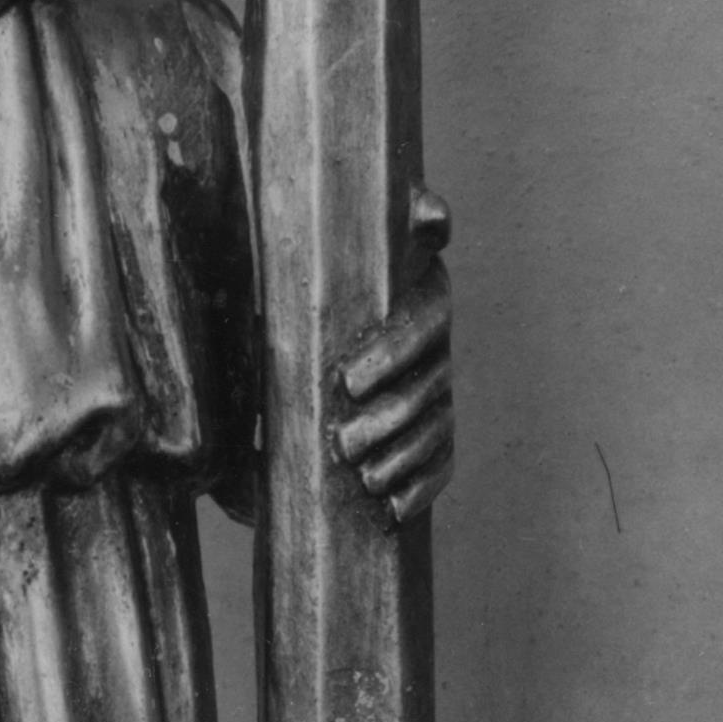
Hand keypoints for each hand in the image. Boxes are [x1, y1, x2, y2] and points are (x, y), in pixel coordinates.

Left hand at [331, 191, 452, 527]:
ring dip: (403, 455)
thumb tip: (434, 214)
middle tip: (344, 441)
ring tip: (366, 477)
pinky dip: (420, 486)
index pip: (427, 320)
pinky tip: (394, 507)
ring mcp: (434, 392)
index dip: (395, 352)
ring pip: (436, 426)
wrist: (282, 362)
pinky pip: (440, 462)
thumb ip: (378, 234)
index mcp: (416, 296)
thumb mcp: (320, 265)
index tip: (347, 382)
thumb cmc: (309, 298)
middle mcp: (433, 345)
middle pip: (429, 384)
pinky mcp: (429, 435)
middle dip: (390, 417)